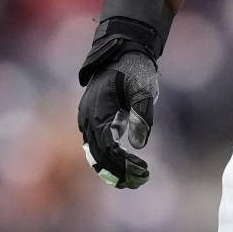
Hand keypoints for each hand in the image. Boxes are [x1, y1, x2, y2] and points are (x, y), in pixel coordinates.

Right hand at [78, 46, 158, 188]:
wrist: (123, 51)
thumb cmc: (135, 69)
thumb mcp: (143, 89)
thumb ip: (141, 116)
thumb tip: (138, 145)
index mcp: (98, 111)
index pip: (107, 148)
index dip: (124, 164)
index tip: (144, 171)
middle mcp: (88, 118)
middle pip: (99, 155)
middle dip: (119, 171)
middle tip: (142, 180)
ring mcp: (88, 119)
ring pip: (95, 153)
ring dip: (112, 169)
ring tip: (133, 180)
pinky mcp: (93, 119)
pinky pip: (96, 145)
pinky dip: (108, 159)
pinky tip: (124, 168)